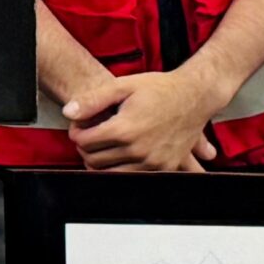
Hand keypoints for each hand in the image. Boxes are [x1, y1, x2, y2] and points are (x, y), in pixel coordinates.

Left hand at [64, 71, 221, 171]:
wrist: (195, 97)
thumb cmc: (160, 89)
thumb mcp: (123, 86)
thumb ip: (93, 100)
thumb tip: (68, 112)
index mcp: (125, 129)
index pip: (84, 142)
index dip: (76, 132)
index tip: (79, 126)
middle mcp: (138, 150)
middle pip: (94, 160)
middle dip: (85, 147)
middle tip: (89, 134)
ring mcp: (152, 163)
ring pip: (110, 174)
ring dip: (100, 162)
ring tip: (101, 145)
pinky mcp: (164, 169)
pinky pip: (132, 177)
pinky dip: (120, 169)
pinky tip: (118, 154)